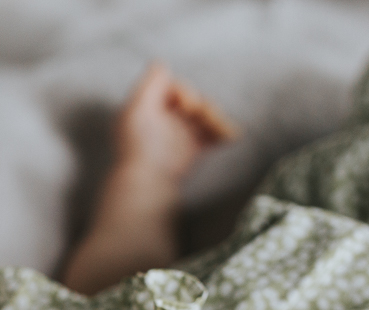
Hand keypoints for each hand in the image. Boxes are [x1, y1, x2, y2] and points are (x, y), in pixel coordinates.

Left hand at [113, 62, 238, 183]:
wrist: (148, 186)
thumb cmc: (140, 148)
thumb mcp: (137, 110)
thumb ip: (149, 85)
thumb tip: (161, 63)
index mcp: (148, 106)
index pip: (175, 87)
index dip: (186, 93)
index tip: (187, 107)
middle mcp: (162, 118)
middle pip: (194, 101)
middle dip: (204, 108)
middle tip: (203, 117)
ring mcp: (177, 135)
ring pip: (205, 117)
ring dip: (217, 120)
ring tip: (226, 132)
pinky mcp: (190, 151)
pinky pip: (210, 136)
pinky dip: (222, 133)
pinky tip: (231, 137)